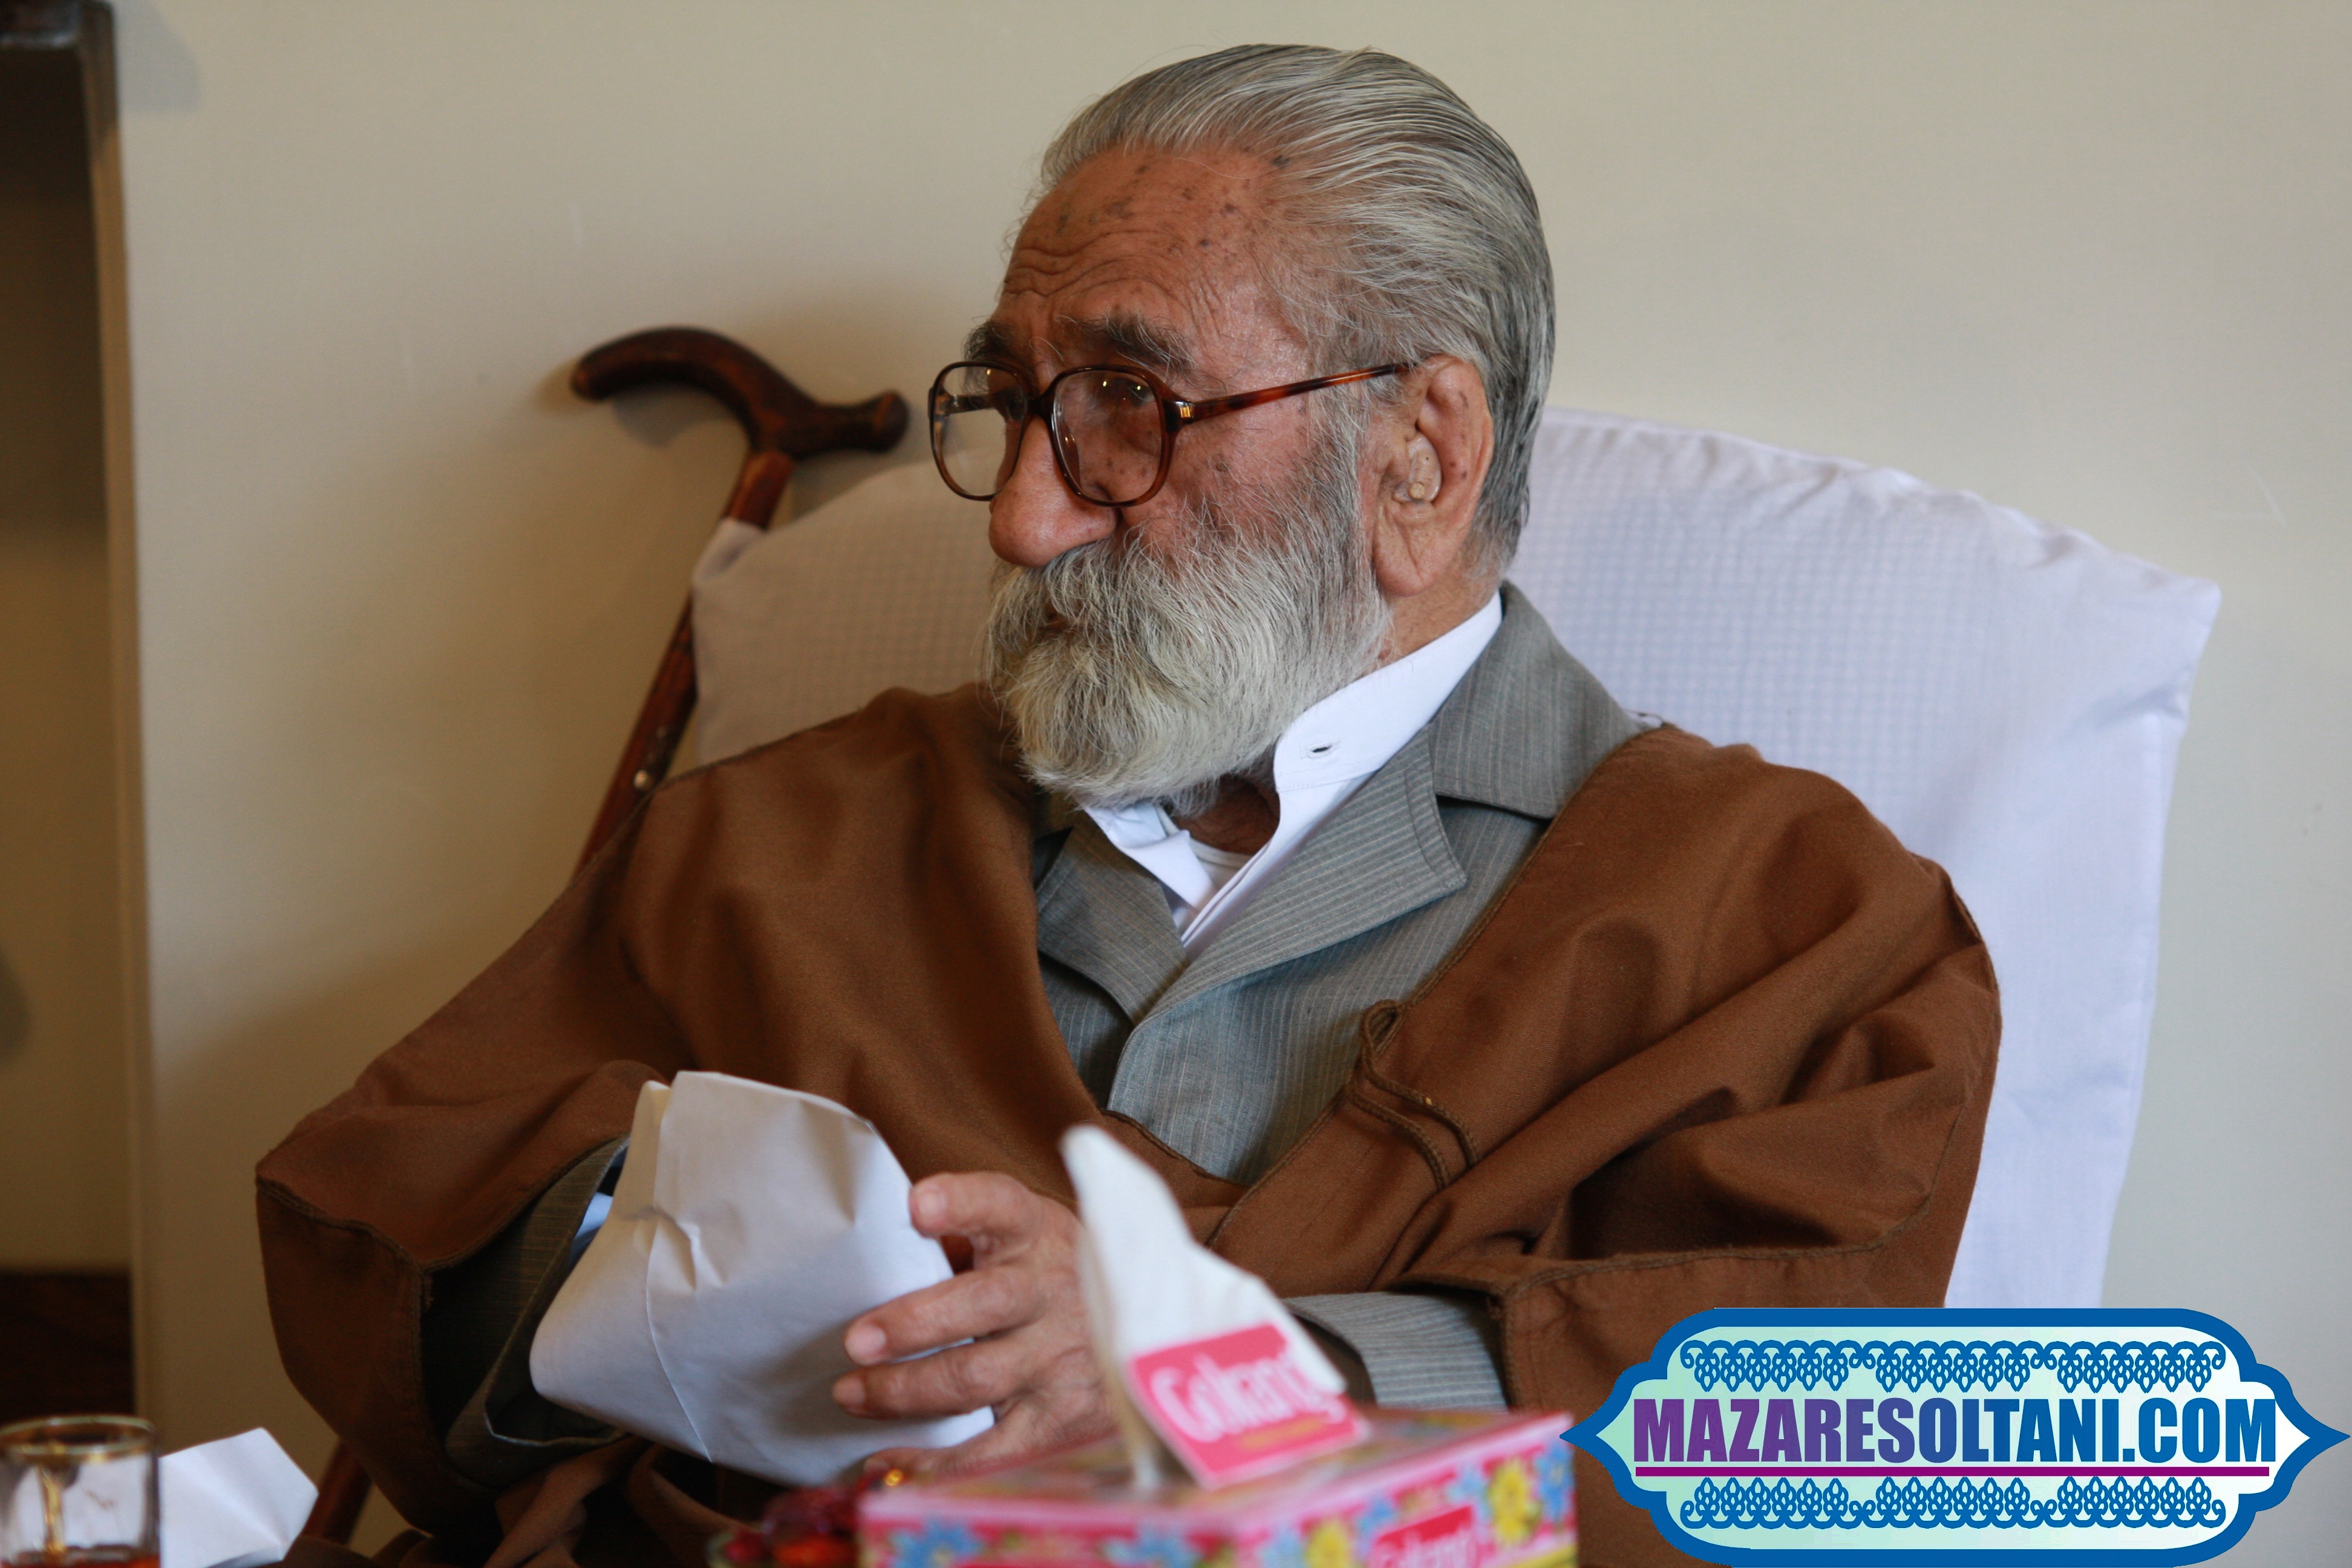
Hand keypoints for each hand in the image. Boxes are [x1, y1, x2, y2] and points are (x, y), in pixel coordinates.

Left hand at [832, 1171, 1114, 1477]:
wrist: (1149, 1337)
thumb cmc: (1054, 1282)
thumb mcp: (1026, 1242)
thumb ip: (965, 1244)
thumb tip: (876, 1262)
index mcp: (1037, 1233)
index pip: (1001, 1205)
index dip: (961, 1204)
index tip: (918, 1206)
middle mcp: (1053, 1291)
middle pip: (983, 1303)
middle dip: (914, 1323)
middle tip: (856, 1340)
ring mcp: (1060, 1359)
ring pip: (975, 1378)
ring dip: (903, 1391)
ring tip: (852, 1394)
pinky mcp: (1060, 1420)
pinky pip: (990, 1450)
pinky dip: (933, 1463)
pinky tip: (889, 1462)